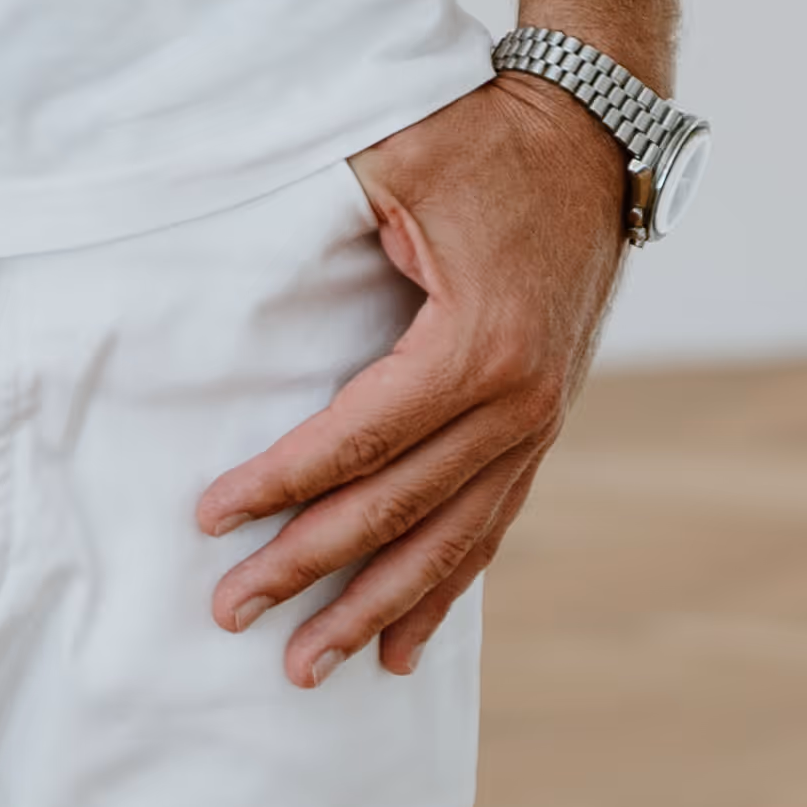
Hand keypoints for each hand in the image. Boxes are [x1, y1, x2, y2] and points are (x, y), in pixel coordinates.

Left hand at [195, 69, 630, 683]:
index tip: (211, 519)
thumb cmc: (484, 141)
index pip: (356, 440)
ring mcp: (536, 424)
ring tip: (306, 668)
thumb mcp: (397, 161)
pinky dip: (441, 591)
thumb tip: (221, 236)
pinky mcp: (541, 428)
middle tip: (231, 614)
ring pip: (444, 543)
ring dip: (374, 610)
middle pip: (394, 509)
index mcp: (474, 345)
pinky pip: (486, 528)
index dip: (279, 485)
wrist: (595, 138)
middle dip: (307, 568)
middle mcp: (515, 404)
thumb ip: (322, 208)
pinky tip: (402, 648)